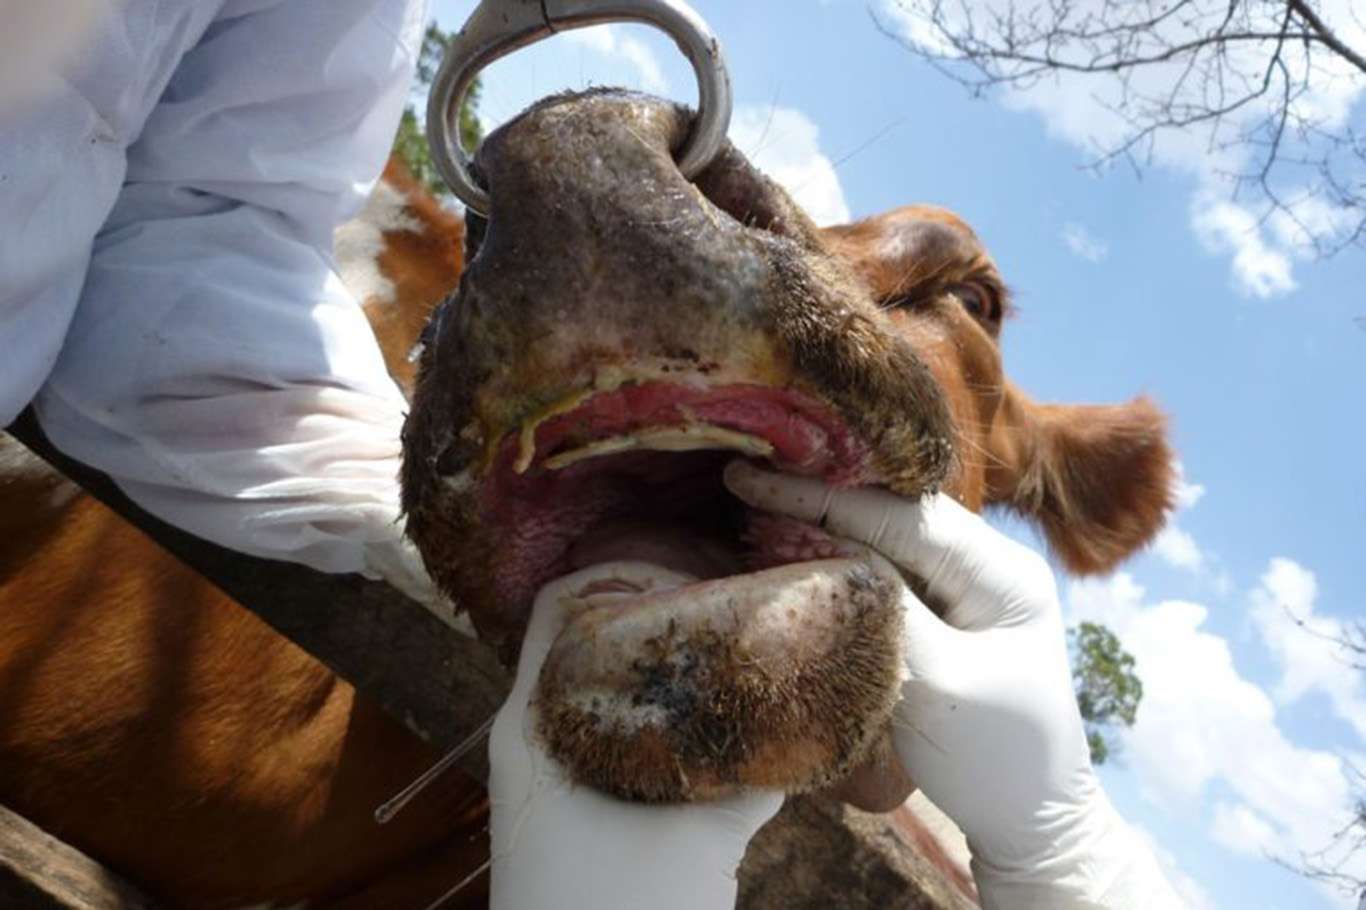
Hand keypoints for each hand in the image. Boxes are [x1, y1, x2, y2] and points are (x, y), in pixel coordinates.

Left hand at [488, 562, 783, 909]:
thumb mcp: (695, 838)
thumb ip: (750, 774)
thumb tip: (810, 715)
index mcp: (535, 720)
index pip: (565, 603)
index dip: (629, 571)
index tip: (698, 572)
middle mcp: (532, 735)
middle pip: (587, 641)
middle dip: (657, 620)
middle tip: (730, 611)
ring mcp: (546, 776)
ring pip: (601, 692)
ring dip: (660, 676)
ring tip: (732, 660)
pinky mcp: (570, 813)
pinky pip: (609, 743)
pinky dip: (658, 729)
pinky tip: (718, 735)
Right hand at [724, 462, 1182, 908]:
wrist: (1032, 823)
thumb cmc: (997, 760)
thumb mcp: (940, 684)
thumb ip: (885, 607)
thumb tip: (820, 546)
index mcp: (1002, 573)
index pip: (901, 516)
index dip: (823, 496)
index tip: (753, 479)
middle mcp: (987, 566)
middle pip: (891, 516)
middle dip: (817, 502)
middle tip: (742, 487)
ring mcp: (966, 591)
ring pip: (882, 541)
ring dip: (822, 530)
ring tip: (752, 516)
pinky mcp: (943, 618)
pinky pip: (883, 575)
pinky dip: (836, 565)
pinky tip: (791, 558)